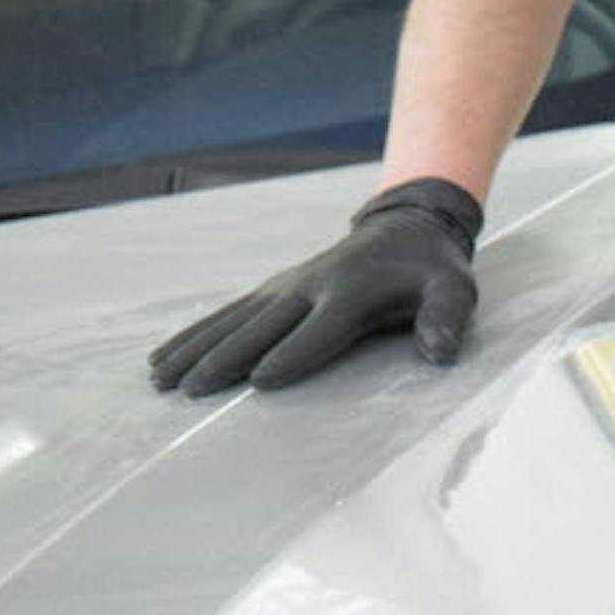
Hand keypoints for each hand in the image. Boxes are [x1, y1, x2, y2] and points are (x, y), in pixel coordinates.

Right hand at [149, 177, 482, 397]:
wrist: (407, 226)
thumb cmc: (432, 270)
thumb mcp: (454, 289)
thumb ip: (448, 318)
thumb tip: (440, 352)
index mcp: (353, 292)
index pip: (319, 329)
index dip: (292, 354)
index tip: (258, 379)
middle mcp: (311, 287)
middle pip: (263, 326)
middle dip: (227, 357)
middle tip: (192, 388)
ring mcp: (287, 286)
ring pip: (234, 320)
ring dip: (196, 347)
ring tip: (160, 377)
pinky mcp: (275, 289)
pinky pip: (229, 313)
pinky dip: (195, 334)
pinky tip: (164, 356)